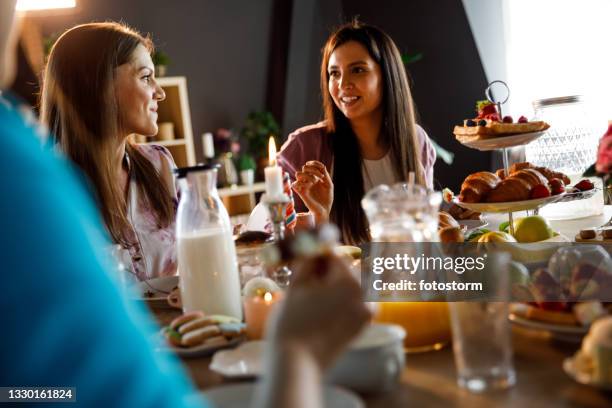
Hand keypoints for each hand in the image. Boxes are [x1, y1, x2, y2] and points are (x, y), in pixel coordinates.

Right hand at [267, 255, 369, 370]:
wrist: (297, 364)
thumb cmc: (292, 322)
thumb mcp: (296, 286)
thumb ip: (307, 262)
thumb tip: (312, 247)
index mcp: (350, 281)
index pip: (334, 256)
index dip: (317, 254)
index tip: (304, 255)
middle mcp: (365, 295)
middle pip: (344, 271)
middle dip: (327, 270)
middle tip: (305, 274)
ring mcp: (365, 312)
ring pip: (349, 287)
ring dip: (333, 284)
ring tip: (310, 293)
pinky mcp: (361, 327)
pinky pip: (352, 303)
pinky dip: (340, 300)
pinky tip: (320, 307)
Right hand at [291, 161, 332, 224]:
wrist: (324, 210)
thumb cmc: (327, 198)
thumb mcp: (329, 184)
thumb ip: (325, 174)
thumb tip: (321, 166)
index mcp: (314, 177)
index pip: (310, 164)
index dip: (315, 163)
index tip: (322, 168)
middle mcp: (307, 180)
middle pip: (304, 167)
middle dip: (313, 170)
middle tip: (321, 177)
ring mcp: (303, 186)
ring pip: (298, 174)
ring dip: (308, 176)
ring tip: (314, 182)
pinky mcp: (300, 192)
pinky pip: (294, 184)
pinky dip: (301, 183)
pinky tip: (308, 187)